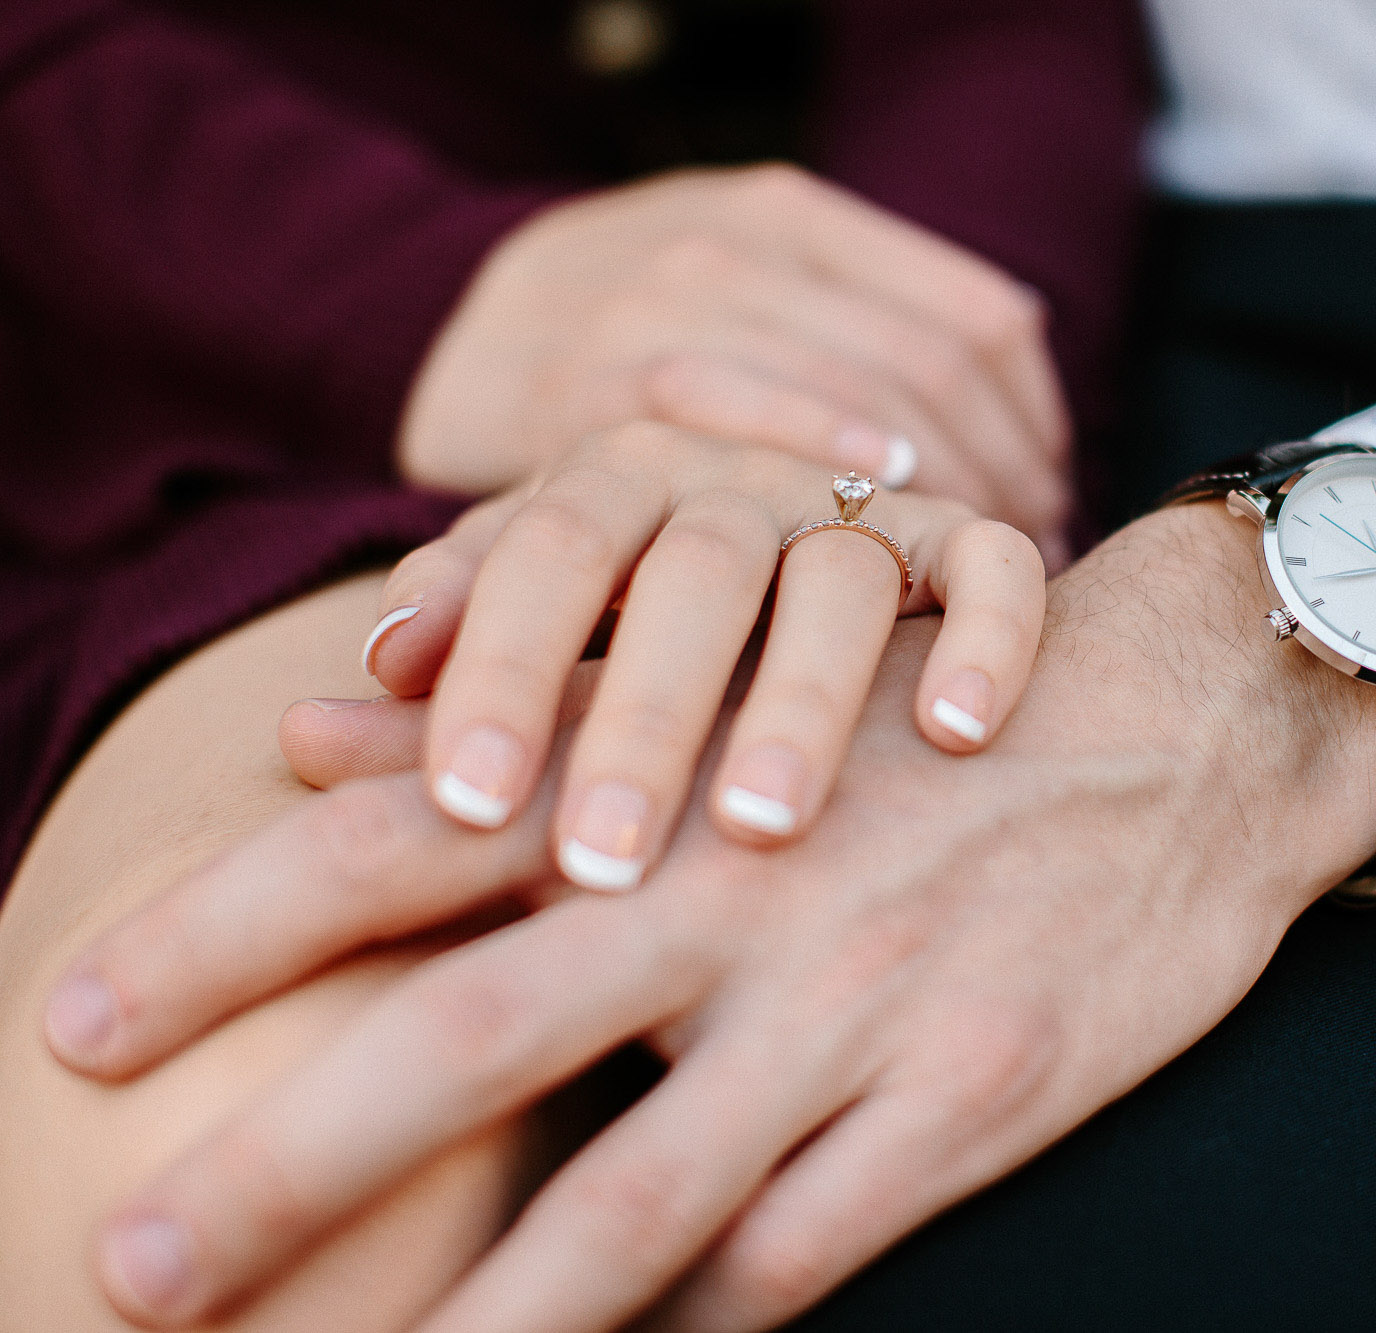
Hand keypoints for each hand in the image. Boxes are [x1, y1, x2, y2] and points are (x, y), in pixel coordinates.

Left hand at [46, 505, 1375, 1330]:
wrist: (1193, 731)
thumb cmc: (932, 719)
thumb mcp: (746, 695)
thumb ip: (531, 728)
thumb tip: (311, 743)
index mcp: (669, 780)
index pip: (406, 846)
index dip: (229, 932)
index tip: (74, 1022)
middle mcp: (744, 890)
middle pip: (472, 1033)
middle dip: (285, 1162)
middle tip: (125, 1264)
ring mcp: (861, 1004)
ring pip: (638, 1199)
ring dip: (485, 1319)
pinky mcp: (980, 1093)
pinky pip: (806, 1248)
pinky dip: (707, 1314)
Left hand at [363, 420, 1044, 889]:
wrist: (826, 502)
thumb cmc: (647, 607)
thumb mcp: (543, 610)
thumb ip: (452, 658)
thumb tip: (305, 727)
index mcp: (614, 481)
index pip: (546, 551)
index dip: (503, 667)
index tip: (467, 804)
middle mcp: (736, 479)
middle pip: (692, 570)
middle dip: (646, 714)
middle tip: (607, 859)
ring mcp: (860, 502)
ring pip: (839, 576)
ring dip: (803, 698)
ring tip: (764, 828)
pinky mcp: (964, 533)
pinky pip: (991, 564)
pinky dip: (984, 634)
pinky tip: (956, 734)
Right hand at [401, 164, 1071, 557]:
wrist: (452, 332)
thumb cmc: (636, 340)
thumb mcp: (754, 300)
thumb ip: (865, 346)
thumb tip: (1026, 465)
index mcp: (801, 216)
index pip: (981, 317)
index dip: (1037, 426)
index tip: (1049, 504)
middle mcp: (743, 240)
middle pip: (935, 365)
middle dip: (1000, 478)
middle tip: (1021, 561)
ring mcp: (666, 298)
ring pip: (860, 389)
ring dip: (936, 494)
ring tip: (962, 570)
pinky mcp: (594, 375)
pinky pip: (737, 410)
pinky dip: (817, 457)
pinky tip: (865, 514)